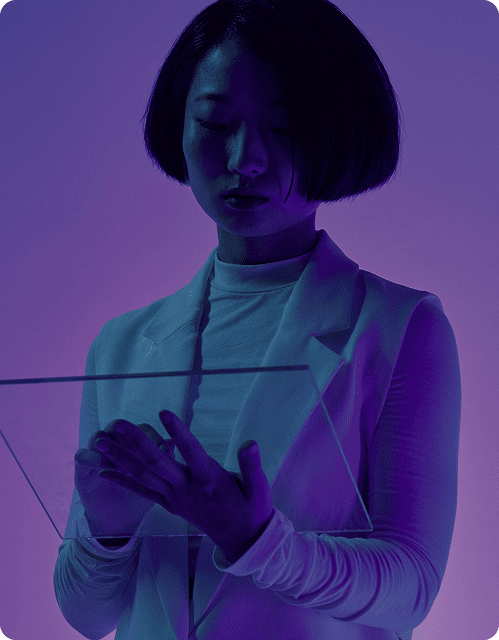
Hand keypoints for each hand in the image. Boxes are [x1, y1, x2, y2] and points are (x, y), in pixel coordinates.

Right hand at [74, 420, 175, 536]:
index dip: (154, 436)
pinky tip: (103, 473)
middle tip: (141, 454)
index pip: (143, 429)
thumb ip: (164, 461)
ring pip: (99, 437)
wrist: (119, 518)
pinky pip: (82, 456)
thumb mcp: (157, 478)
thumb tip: (174, 444)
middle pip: (119, 427)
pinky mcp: (82, 468)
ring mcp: (96, 454)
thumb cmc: (142, 493)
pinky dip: (93, 460)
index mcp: (133, 443)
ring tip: (123, 465)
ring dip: (112, 449)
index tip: (166, 451)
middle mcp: (114, 443)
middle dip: (131, 437)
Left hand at [96, 410, 273, 554]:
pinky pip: (141, 491)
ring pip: (143, 475)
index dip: (178, 432)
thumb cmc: (251, 509)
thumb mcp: (259, 488)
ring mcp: (174, 497)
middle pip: (156, 462)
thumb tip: (250, 443)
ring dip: (120, 458)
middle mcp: (186, 488)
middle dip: (134, 442)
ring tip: (100, 441)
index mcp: (209, 480)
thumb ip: (252, 466)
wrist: (242, 539)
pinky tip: (103, 472)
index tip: (164, 412)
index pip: (191, 452)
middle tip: (116, 424)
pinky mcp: (169, 504)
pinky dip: (121, 480)